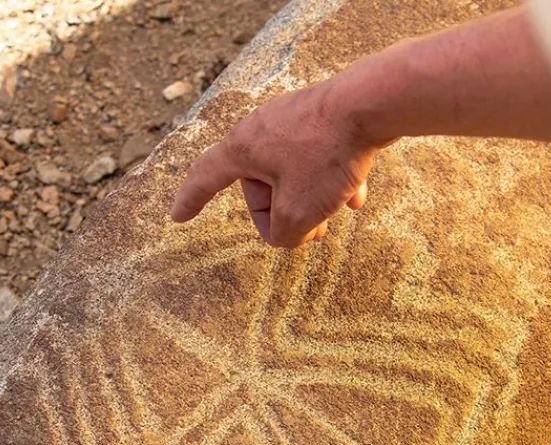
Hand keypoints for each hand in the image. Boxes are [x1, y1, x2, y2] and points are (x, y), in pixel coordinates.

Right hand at [170, 81, 380, 247]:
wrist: (371, 105)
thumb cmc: (327, 155)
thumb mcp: (299, 210)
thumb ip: (284, 233)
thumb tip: (288, 232)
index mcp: (242, 148)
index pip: (205, 176)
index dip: (191, 200)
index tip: (179, 217)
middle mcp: (261, 128)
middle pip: (260, 185)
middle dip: (284, 213)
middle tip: (312, 231)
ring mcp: (293, 120)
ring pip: (294, 174)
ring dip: (312, 199)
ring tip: (337, 210)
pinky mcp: (323, 118)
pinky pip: (319, 159)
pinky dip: (332, 181)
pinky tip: (356, 197)